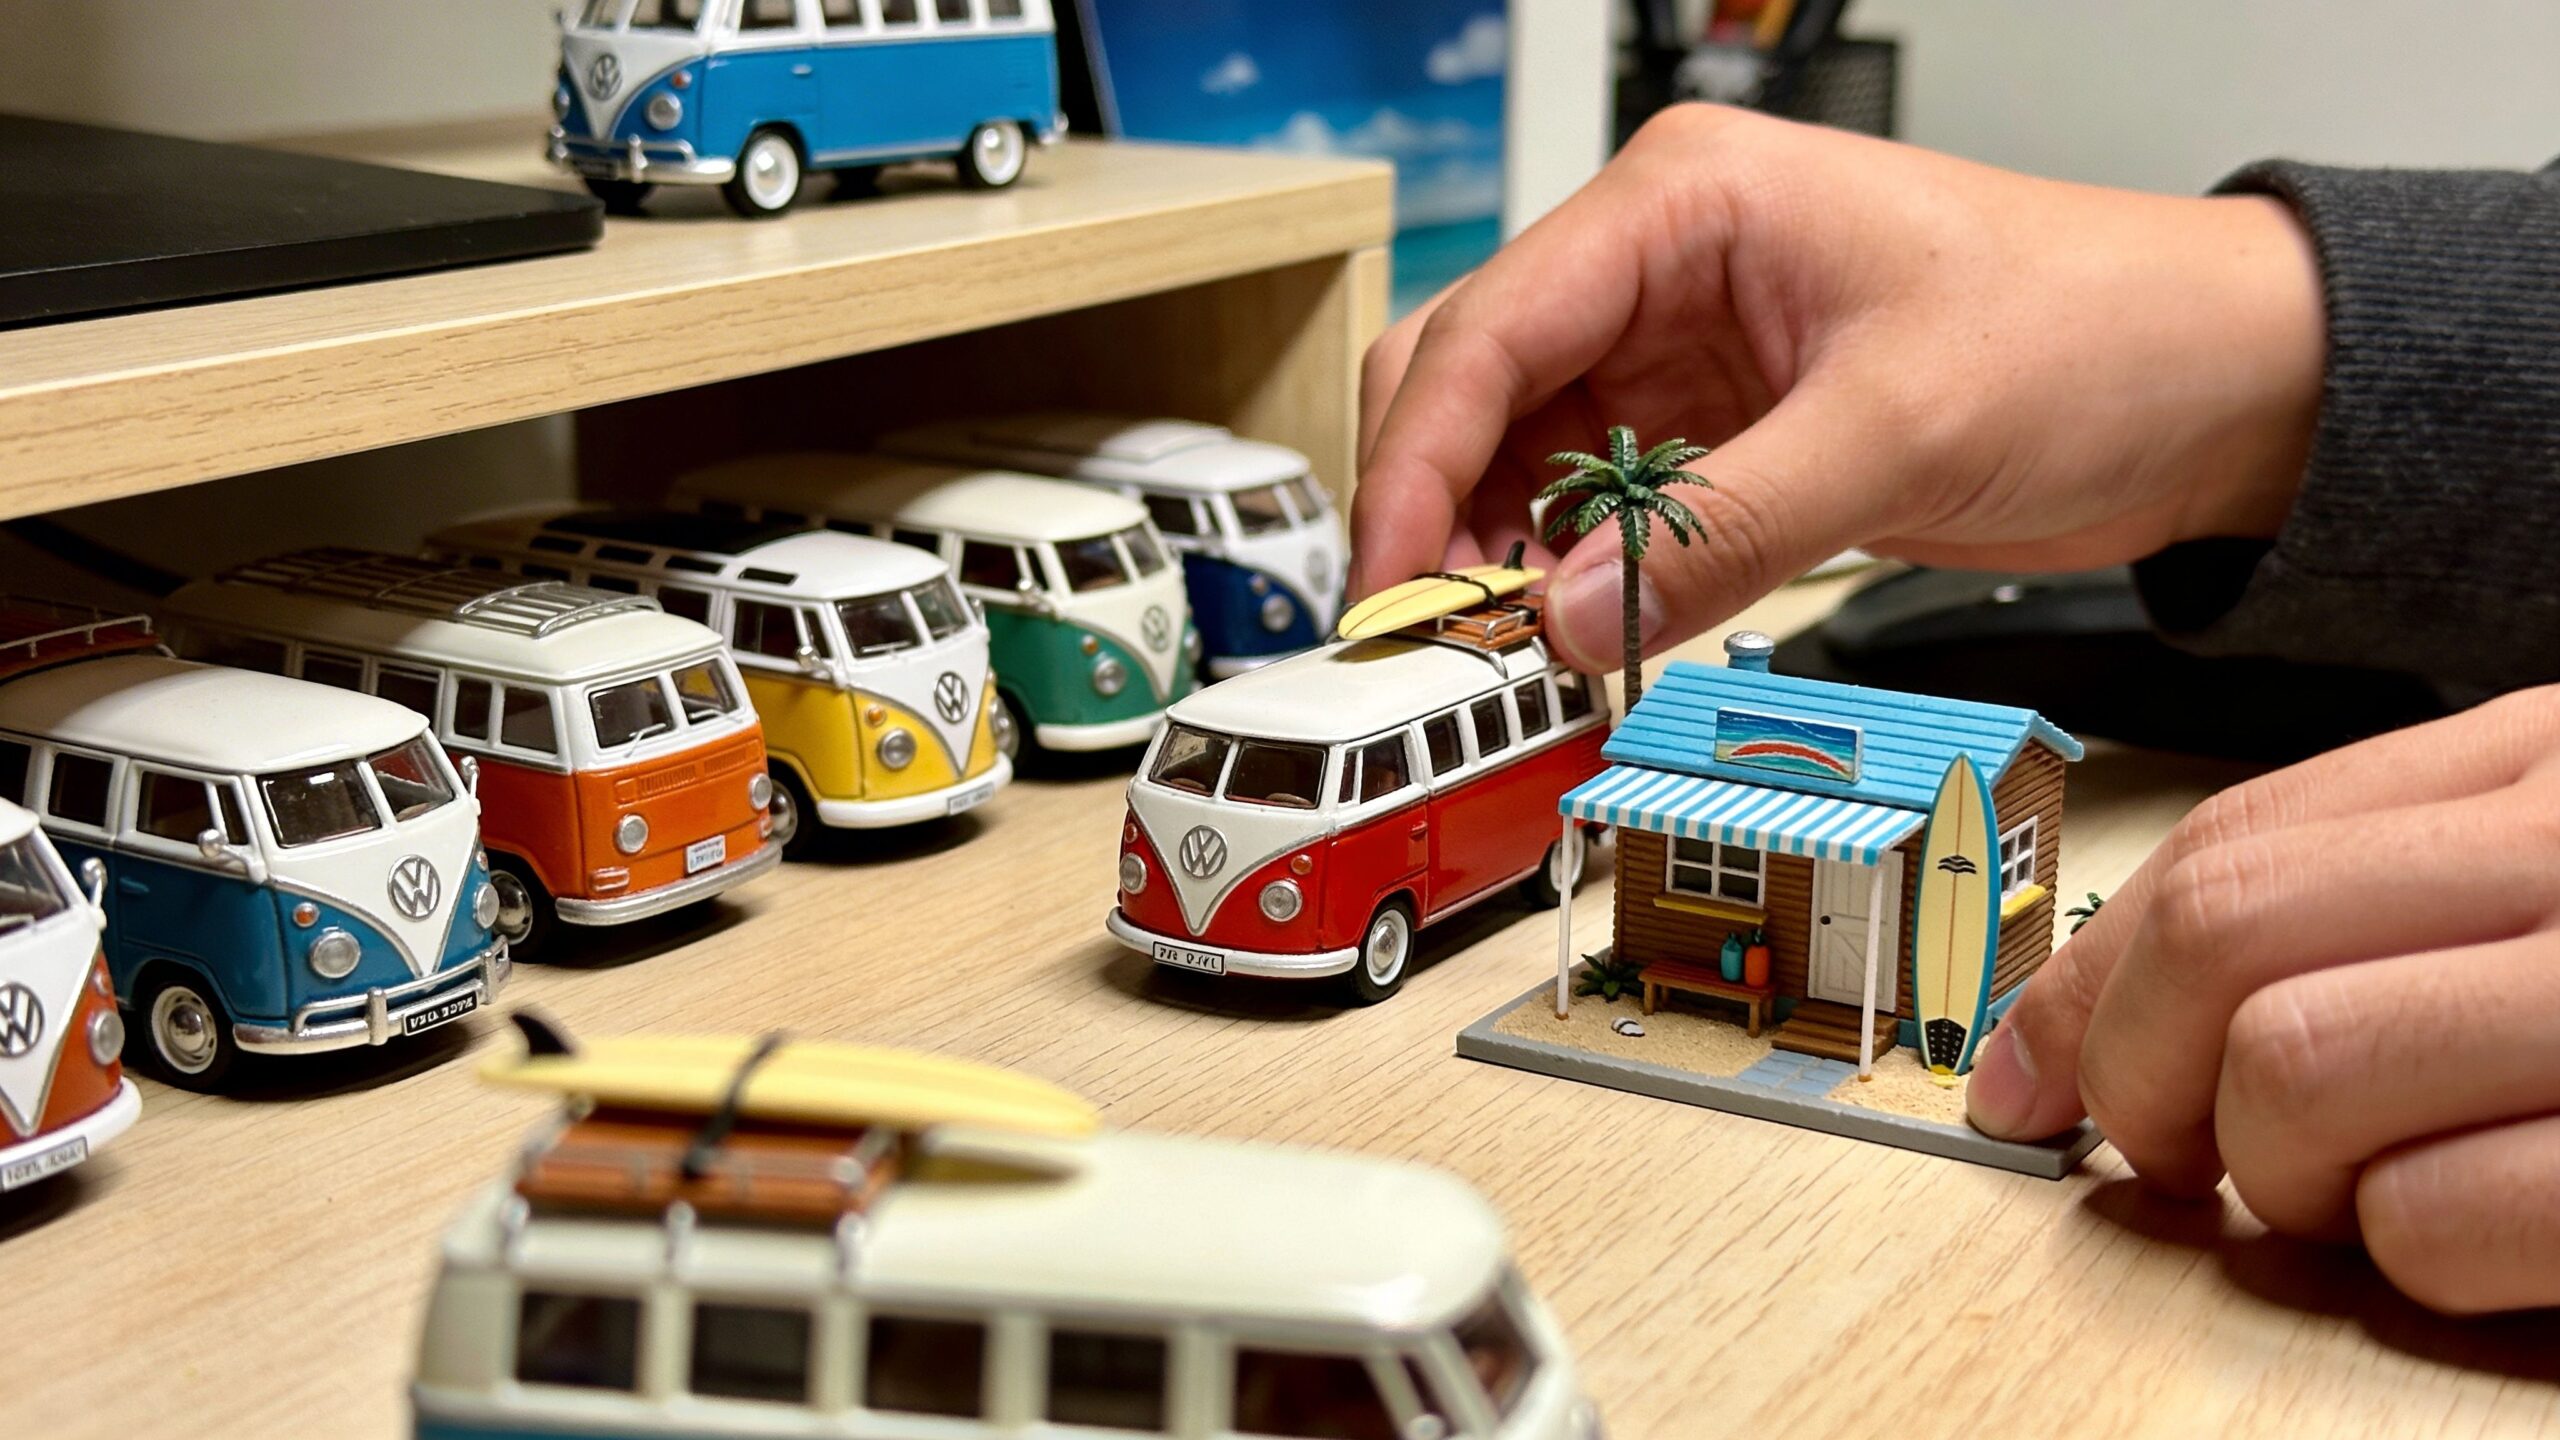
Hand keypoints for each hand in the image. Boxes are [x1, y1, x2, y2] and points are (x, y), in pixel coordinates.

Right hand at [1353, 105, 2324, 672]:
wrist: (2212, 378)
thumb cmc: (2093, 332)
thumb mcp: (1898, 431)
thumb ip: (1719, 531)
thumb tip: (1566, 619)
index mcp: (1685, 199)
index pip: (1488, 329)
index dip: (1416, 468)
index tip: (1391, 588)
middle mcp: (1659, 259)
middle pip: (1469, 379)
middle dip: (1433, 509)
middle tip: (1427, 637)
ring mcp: (1679, 342)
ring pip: (1515, 449)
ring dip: (1495, 550)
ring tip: (1509, 652)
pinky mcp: (1713, 421)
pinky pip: (1592, 497)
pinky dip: (1568, 568)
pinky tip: (1577, 628)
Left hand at [1967, 686, 2559, 1313]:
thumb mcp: (2540, 880)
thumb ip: (2360, 901)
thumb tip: (2074, 1029)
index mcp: (2537, 764)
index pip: (2229, 842)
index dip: (2086, 977)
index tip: (2021, 1074)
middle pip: (2219, 936)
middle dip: (2145, 1079)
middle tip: (2180, 1159)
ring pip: (2290, 1068)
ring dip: (2285, 1175)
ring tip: (2374, 1186)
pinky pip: (2424, 1219)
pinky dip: (2416, 1254)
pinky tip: (2488, 1232)